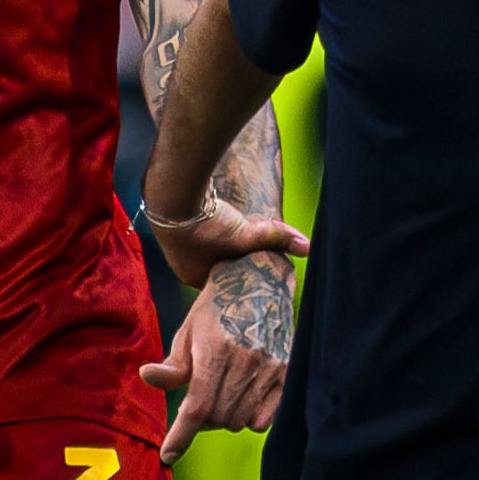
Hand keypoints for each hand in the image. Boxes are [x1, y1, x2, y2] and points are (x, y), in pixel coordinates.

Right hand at [138, 189, 306, 298]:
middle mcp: (181, 263)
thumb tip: (306, 246)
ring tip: (234, 229)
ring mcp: (173, 242)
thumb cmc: (205, 226)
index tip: (254, 264)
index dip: (239, 273)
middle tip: (249, 249)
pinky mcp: (172, 220)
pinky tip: (218, 212)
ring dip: (218, 237)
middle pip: (212, 264)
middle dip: (231, 256)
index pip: (221, 283)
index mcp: (193, 276)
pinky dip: (207, 222)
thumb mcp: (245, 235)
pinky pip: (194, 226)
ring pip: (203, 244)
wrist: (171, 196)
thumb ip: (275, 238)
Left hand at [141, 258, 291, 461]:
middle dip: (202, 420)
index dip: (181, 436)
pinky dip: (248, 419)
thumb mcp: (188, 331)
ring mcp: (269, 367)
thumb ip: (173, 364)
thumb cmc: (216, 308)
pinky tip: (240, 401)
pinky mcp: (286, 372)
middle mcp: (245, 360)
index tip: (168, 455)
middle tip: (198, 402)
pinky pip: (265, 417)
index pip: (197, 407)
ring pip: (240, 420)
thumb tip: (148, 378)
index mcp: (216, 350)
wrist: (259, 282)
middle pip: (218, 418)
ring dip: (224, 419)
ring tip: (219, 396)